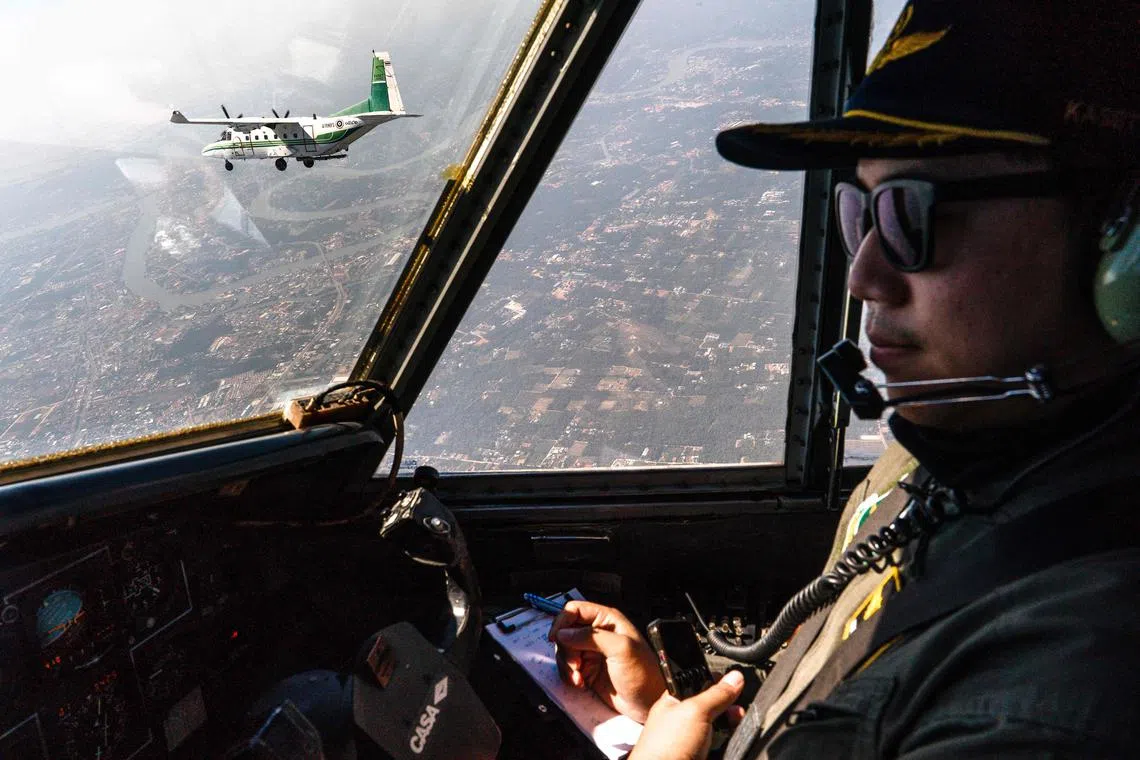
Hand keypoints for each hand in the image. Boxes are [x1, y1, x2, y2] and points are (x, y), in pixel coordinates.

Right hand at [548, 601, 665, 723]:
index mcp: (607, 620)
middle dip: (565, 650)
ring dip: (566, 666)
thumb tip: (564, 633)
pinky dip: (569, 676)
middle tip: (576, 664)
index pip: (575, 610)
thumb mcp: (622, 649)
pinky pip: (568, 668)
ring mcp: (591, 652)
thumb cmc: (644, 674)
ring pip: (564, 651)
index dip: (562, 622)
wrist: (649, 703)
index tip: (556, 638)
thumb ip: (592, 636)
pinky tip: (580, 683)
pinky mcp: (588, 670)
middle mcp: (598, 633)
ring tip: (579, 678)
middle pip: (565, 632)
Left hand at [628, 670, 745, 759]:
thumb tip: (735, 677)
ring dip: (730, 726)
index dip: (715, 682)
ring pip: (719, 728)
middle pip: (712, 707)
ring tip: (736, 725)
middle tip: (736, 710)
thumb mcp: (695, 711)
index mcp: (674, 703)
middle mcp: (683, 721)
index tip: (733, 683)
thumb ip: (715, 693)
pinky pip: (721, 745)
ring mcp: (692, 741)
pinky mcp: (701, 756)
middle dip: (727, 707)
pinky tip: (731, 741)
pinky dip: (728, 743)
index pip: (697, 685)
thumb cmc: (666, 746)